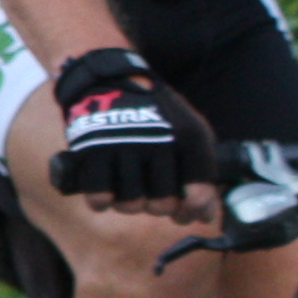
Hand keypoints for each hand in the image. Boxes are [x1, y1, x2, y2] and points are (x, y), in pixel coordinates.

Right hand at [42, 48, 213, 215]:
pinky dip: (102, 198)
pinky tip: (107, 184)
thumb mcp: (189, 133)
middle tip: (151, 189)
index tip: (185, 209)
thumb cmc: (156, 115)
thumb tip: (205, 216)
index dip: (192, 210)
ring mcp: (123, 147)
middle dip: (158, 204)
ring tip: (128, 183)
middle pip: (162, 206)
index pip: (197, 195)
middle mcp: (158, 143)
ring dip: (129, 201)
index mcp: (188, 138)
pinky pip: (100, 198)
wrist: (110, 81)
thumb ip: (201, 175)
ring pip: (130, 205)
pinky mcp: (92, 152)